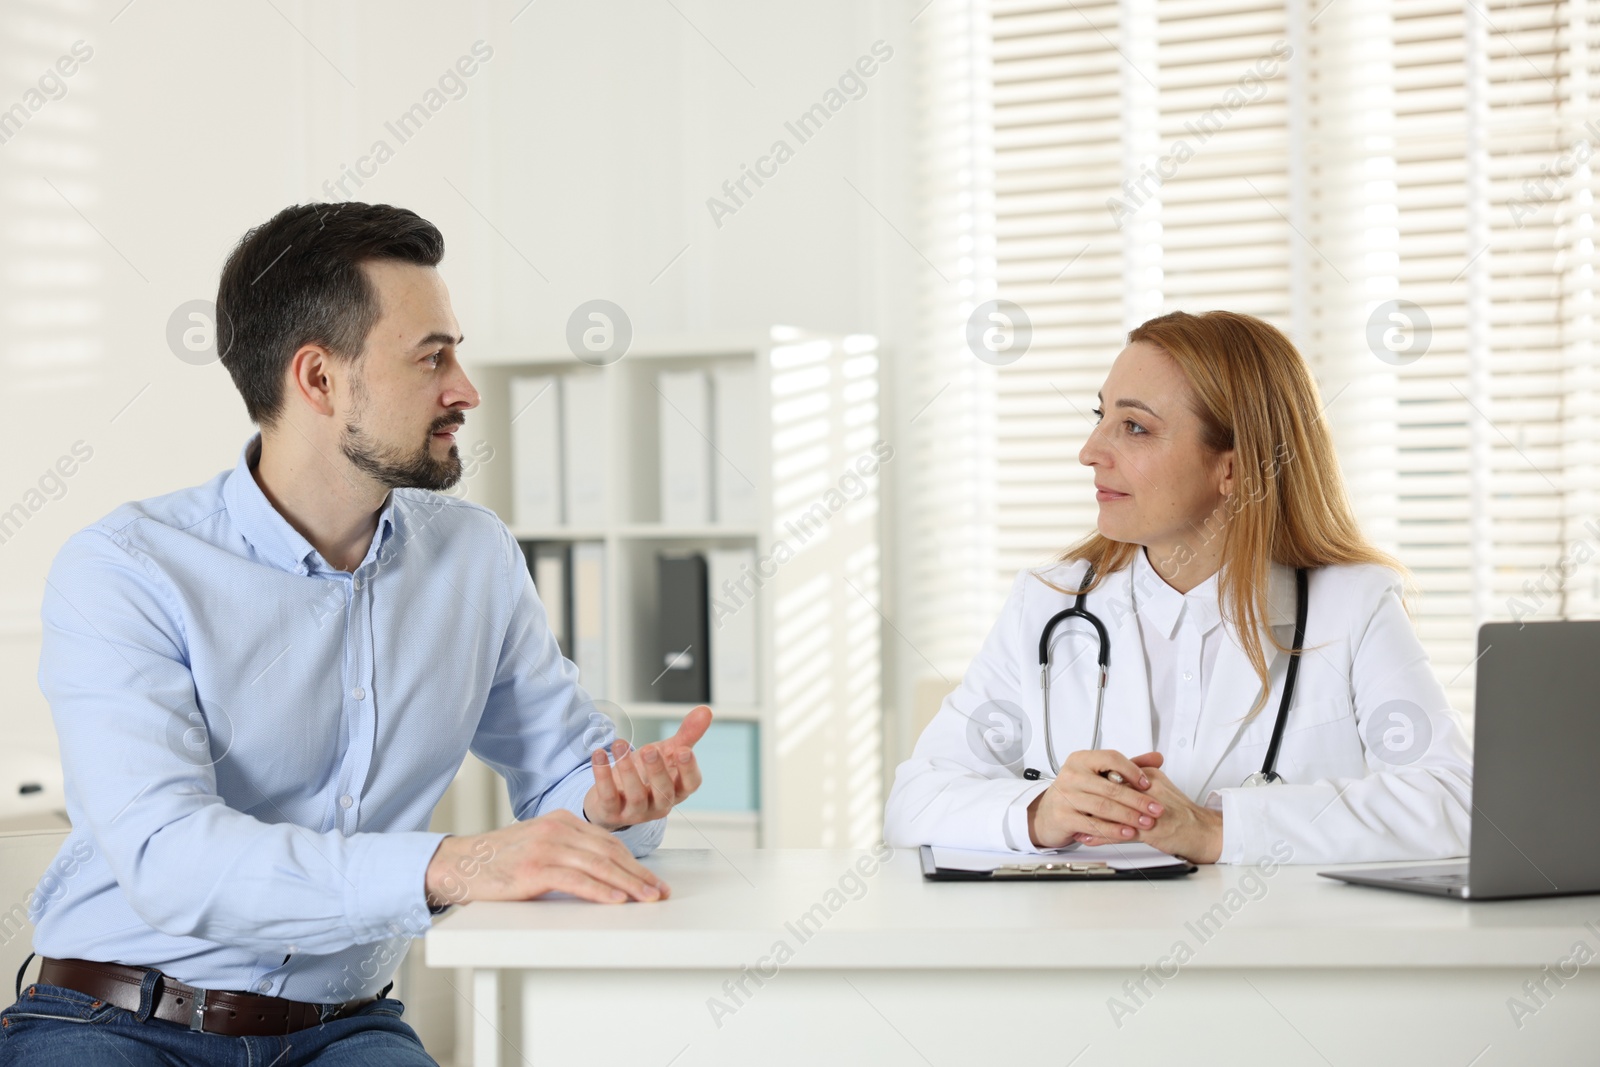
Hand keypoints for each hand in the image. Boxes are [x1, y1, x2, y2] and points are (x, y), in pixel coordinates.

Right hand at [424, 809, 668, 905]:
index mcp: (562, 821)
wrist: (458, 863)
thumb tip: (601, 872)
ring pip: (599, 865)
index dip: (634, 862)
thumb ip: (567, 851)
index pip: (608, 841)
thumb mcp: (538, 845)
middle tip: (659, 891)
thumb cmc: (497, 861)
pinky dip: (601, 891)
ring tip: (648, 898)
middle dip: (639, 874)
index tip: (652, 879)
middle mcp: (558, 829)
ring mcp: (547, 847)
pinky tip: (617, 900)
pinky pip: (576, 880)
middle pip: (610, 852)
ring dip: (629, 884)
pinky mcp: (535, 868)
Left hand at [582, 705, 710, 830]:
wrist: (613, 798)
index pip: (690, 784)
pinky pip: (608, 796)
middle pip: (664, 791)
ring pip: (635, 794)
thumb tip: (706, 710)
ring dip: (627, 769)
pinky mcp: (611, 812)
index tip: (683, 749)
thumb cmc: (646, 774)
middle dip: (657, 770)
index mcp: (677, 789)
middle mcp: (660, 804)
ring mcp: (636, 812)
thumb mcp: (666, 753)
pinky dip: (602, 775)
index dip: (688, 769)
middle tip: (649, 749)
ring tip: (619, 745)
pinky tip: (598, 754)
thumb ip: (687, 735)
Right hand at [1026, 749, 1166, 849]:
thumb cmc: (1076, 793)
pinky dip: (1114, 830)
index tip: (1148, 784)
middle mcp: (1071, 775)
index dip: (1132, 771)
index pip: (1110, 758)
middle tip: (1155, 808)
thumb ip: (1127, 767)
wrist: (1047, 815)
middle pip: (1110, 786)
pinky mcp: (1063, 817)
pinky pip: (1093, 824)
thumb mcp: (1098, 776)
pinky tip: (1127, 833)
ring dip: (1129, 816)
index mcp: (1081, 760)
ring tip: (1146, 822)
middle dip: (1137, 800)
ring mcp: (1065, 796)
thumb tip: (1156, 759)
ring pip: (1103, 806)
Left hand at [1069, 764, 1223, 863]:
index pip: (1115, 774)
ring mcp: (1148, 811)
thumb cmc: (1180, 810)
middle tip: (1072, 803)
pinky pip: (1120, 832)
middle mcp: (1148, 791)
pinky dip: (1101, 835)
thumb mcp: (1159, 784)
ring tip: (1076, 822)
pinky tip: (1087, 837)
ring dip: (1090, 818)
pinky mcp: (1150, 831)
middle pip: (1110, 791)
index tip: (1080, 787)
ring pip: (1111, 812)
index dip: (1095, 782)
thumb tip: (1113, 771)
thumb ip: (1138, 775)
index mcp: (1149, 777)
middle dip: (1089, 799)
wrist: (1202, 831)